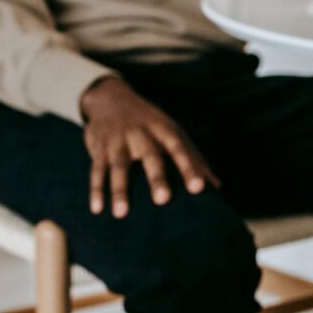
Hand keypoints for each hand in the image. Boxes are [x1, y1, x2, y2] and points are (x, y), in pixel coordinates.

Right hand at [79, 77, 219, 217]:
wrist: (112, 98)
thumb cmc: (151, 123)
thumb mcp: (174, 133)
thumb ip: (194, 159)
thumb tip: (217, 186)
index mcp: (165, 130)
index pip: (180, 149)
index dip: (190, 167)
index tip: (200, 187)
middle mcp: (142, 134)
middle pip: (151, 156)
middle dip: (157, 178)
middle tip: (163, 200)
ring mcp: (119, 140)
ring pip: (119, 165)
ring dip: (119, 189)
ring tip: (121, 214)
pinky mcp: (99, 147)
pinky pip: (96, 169)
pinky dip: (96, 189)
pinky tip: (97, 209)